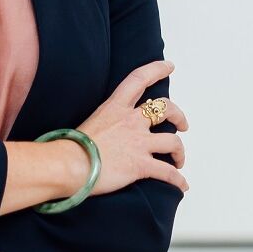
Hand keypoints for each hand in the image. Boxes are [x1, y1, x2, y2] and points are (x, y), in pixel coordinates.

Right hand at [75, 59, 188, 195]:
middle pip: (166, 109)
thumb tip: (111, 133)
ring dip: (179, 152)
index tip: (169, 66)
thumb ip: (108, 122)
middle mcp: (131, 121)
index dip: (156, 69)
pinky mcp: (141, 164)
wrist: (70, 164)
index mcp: (116, 107)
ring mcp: (138, 142)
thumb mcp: (92, 122)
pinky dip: (178, 180)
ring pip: (173, 142)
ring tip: (179, 160)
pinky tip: (182, 185)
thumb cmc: (73, 146)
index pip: (139, 79)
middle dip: (179, 116)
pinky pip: (168, 172)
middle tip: (182, 125)